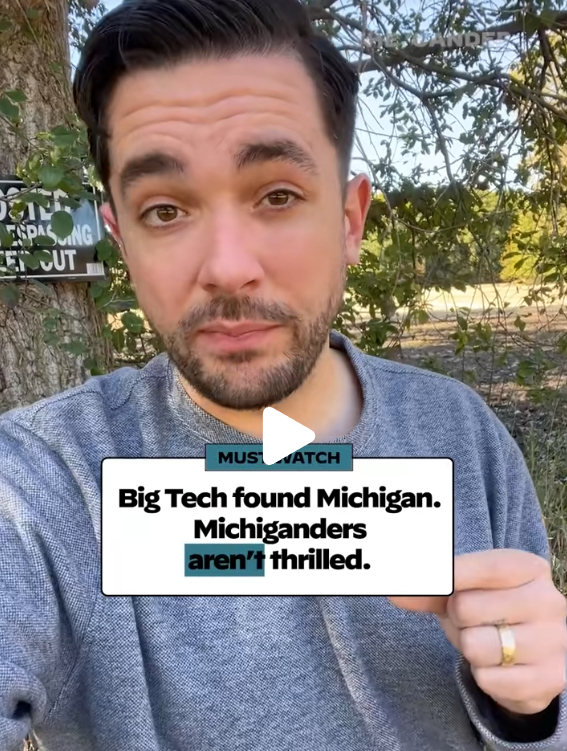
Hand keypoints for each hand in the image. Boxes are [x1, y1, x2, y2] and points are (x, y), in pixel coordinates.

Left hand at [388, 549, 566, 714]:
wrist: (528, 657)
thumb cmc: (490, 611)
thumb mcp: (460, 591)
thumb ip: (427, 587)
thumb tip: (393, 590)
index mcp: (531, 568)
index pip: (482, 567)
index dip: (450, 576)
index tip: (436, 582)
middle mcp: (550, 602)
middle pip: (467, 607)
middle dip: (458, 619)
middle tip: (473, 621)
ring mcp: (554, 642)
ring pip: (476, 646)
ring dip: (470, 648)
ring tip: (487, 642)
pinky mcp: (551, 679)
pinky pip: (488, 679)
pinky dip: (484, 675)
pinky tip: (499, 666)